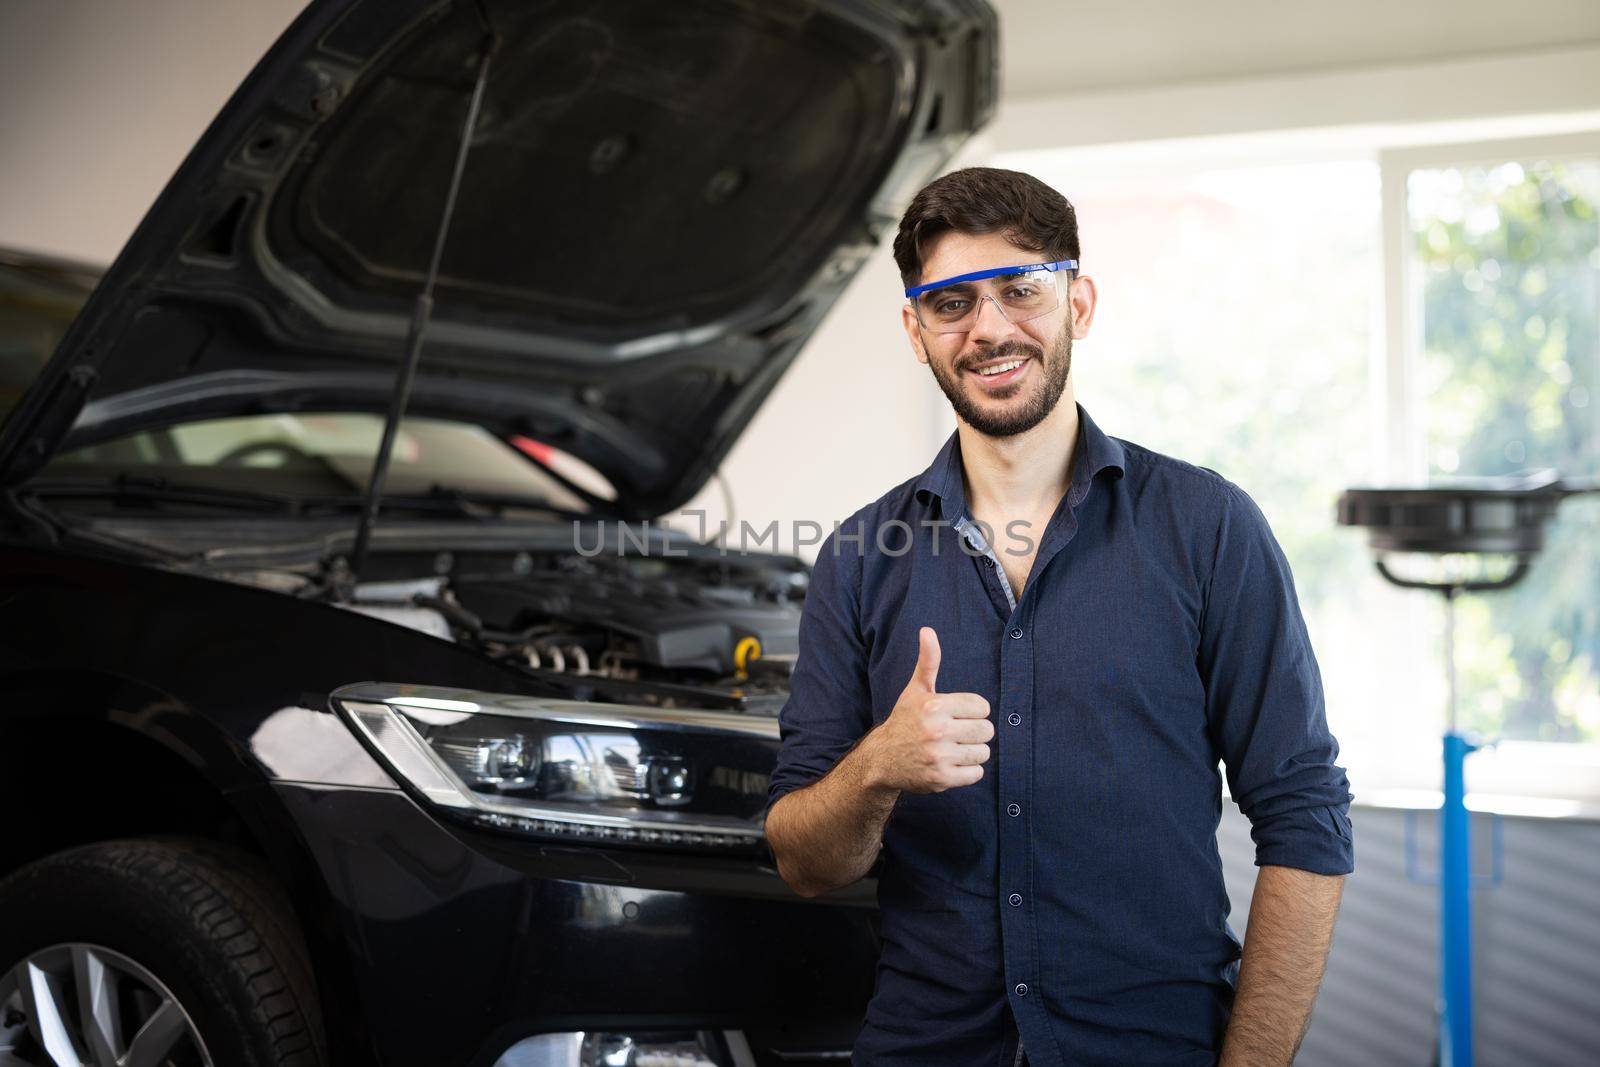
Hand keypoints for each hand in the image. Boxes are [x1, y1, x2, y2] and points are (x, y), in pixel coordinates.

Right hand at [864, 627, 993, 792]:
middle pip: (987, 730)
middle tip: (957, 733)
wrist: (882, 760)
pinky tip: (951, 764)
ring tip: (953, 749)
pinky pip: (976, 774)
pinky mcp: (942, 779)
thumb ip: (928, 662)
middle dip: (975, 732)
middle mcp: (937, 731)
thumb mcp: (916, 690)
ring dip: (972, 752)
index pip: (982, 706)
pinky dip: (968, 771)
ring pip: (983, 753)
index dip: (973, 711)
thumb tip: (927, 630)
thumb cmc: (905, 721)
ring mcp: (939, 757)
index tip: (957, 715)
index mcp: (935, 706)